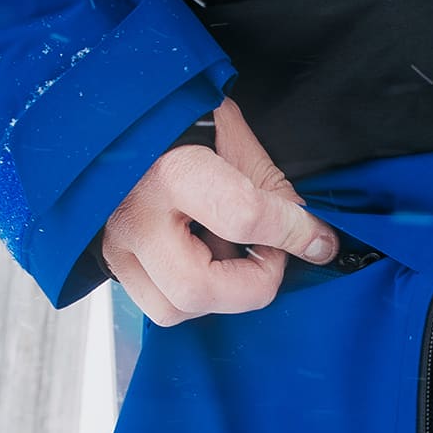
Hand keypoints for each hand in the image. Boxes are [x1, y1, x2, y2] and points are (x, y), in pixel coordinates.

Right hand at [101, 96, 337, 324]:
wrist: (131, 124)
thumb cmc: (188, 127)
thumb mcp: (236, 140)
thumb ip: (275, 193)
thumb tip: (316, 243)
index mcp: (169, 168)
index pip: (243, 216)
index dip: (292, 231)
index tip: (318, 238)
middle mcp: (134, 215)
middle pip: (198, 288)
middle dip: (250, 283)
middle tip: (269, 254)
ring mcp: (117, 245)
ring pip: (177, 308)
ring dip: (221, 292)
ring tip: (229, 253)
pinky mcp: (114, 265)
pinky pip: (162, 308)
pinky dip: (195, 296)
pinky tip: (203, 260)